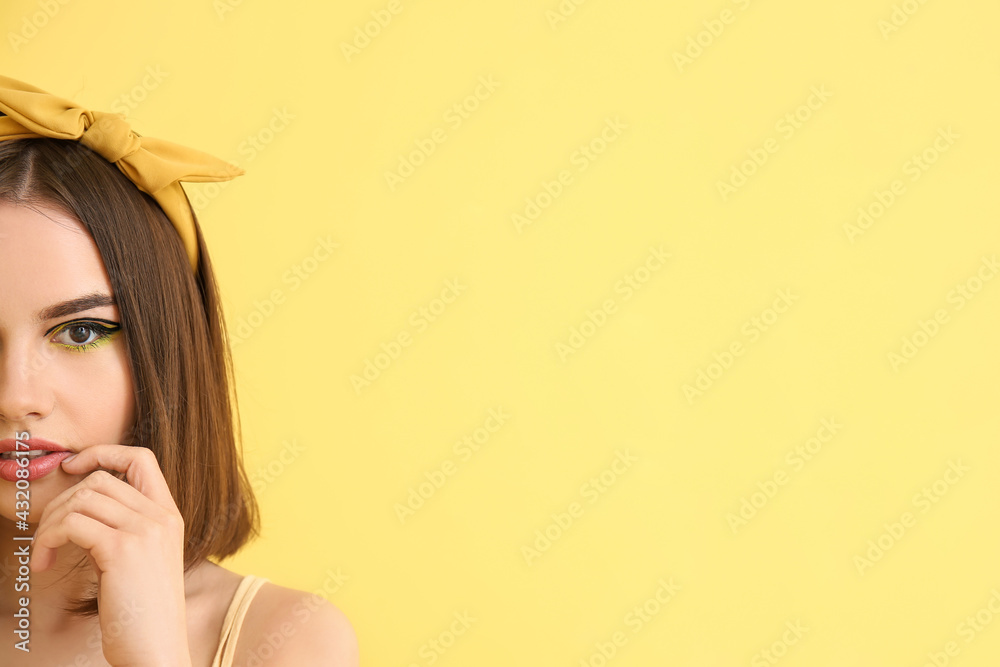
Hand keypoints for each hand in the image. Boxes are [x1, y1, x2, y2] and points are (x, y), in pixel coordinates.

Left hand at [30, 445, 190, 665]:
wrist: (157, 651)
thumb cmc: (143, 615)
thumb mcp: (143, 561)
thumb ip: (125, 528)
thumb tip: (82, 506)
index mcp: (169, 516)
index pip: (141, 458)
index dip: (103, 453)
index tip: (73, 468)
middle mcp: (161, 517)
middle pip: (99, 479)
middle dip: (62, 502)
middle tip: (48, 536)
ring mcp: (145, 531)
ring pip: (82, 499)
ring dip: (50, 524)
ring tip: (44, 553)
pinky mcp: (123, 549)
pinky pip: (72, 523)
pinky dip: (47, 540)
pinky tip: (44, 564)